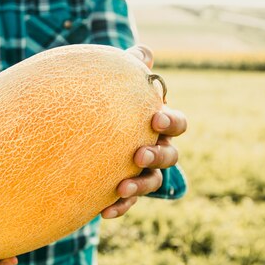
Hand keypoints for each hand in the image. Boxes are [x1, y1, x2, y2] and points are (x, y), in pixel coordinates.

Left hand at [101, 45, 187, 218]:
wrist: (89, 128)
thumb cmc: (111, 101)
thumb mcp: (119, 82)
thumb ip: (131, 66)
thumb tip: (142, 53)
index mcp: (160, 124)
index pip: (176, 124)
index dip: (171, 122)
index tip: (155, 119)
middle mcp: (157, 148)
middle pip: (170, 156)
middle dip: (158, 156)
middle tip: (139, 155)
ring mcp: (143, 171)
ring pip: (152, 182)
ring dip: (140, 185)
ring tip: (122, 187)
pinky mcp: (126, 188)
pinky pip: (128, 201)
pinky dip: (120, 206)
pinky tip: (104, 212)